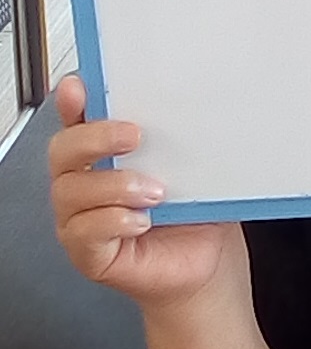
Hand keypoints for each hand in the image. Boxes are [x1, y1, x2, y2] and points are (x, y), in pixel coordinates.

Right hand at [49, 75, 240, 311]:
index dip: (73, 102)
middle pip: (63, 151)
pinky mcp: (89, 253)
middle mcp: (86, 185)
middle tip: (134, 136)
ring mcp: (82, 219)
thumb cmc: (196, 213)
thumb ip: (178, 138)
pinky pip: (84, 231)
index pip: (78, 122)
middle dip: (95, 138)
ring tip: (155, 192)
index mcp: (106, 156)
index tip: (80, 86)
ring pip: (71, 191)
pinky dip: (115, 221)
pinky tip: (142, 220)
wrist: (210, 262)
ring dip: (116, 185)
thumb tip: (188, 105)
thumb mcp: (191, 167)